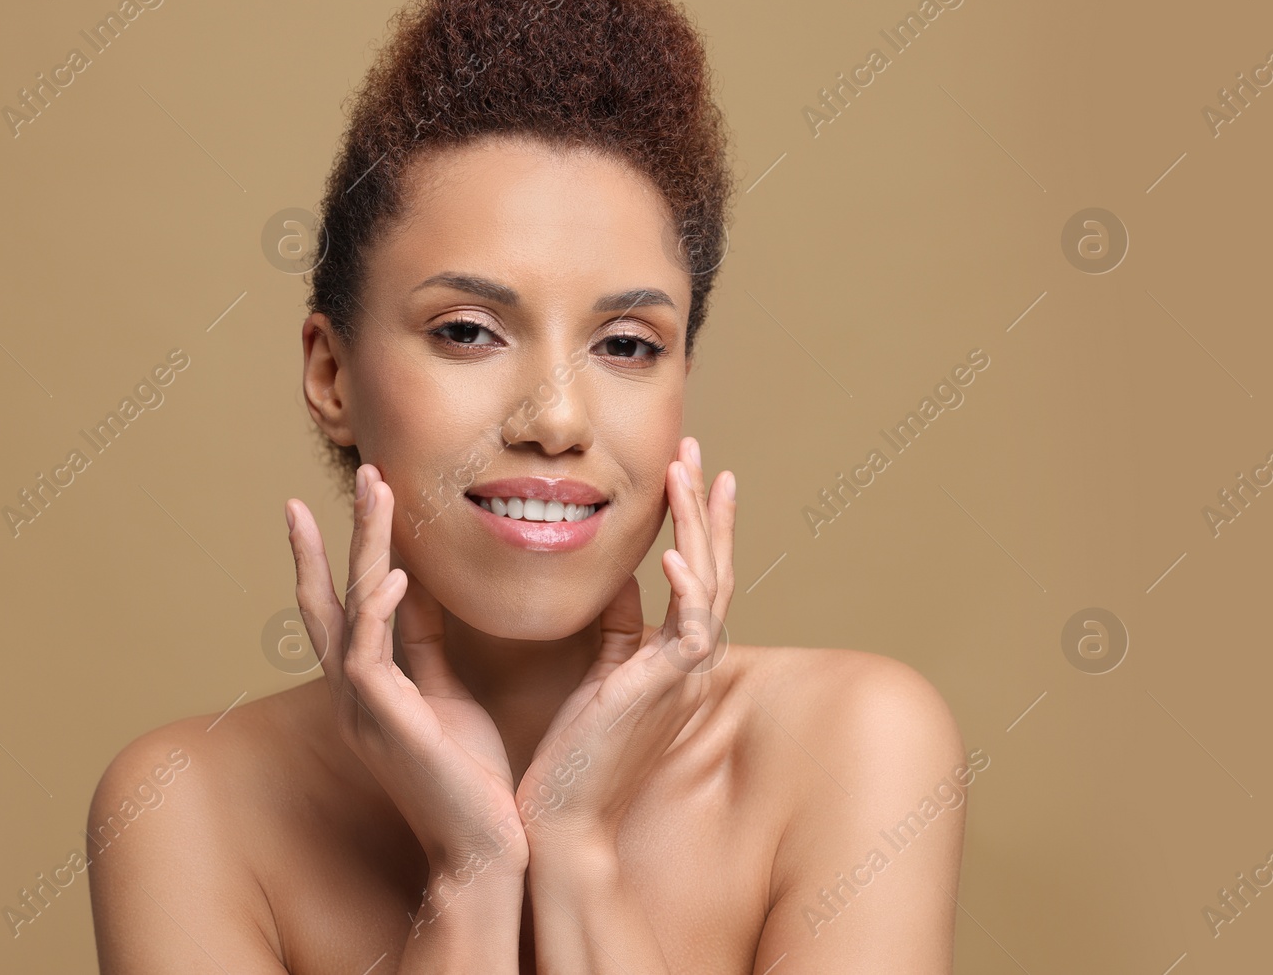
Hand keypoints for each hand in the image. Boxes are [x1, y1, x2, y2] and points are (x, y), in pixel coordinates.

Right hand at [285, 465, 528, 876]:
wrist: (482, 848)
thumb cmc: (469, 779)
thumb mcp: (444, 696)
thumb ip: (425, 647)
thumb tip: (421, 592)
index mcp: (367, 689)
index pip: (339, 608)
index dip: (327, 556)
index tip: (318, 506)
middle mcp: (352, 694)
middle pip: (327, 598)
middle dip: (333, 534)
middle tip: (351, 474)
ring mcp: (361, 708)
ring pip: (349, 609)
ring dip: (364, 546)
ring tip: (377, 489)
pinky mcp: (385, 721)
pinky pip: (370, 654)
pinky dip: (379, 609)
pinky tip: (399, 573)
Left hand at [513, 436, 735, 851]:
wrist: (560, 820)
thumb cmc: (572, 757)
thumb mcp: (598, 675)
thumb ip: (614, 627)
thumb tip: (619, 577)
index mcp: (668, 658)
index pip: (693, 575)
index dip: (694, 523)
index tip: (687, 473)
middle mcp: (684, 663)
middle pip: (712, 569)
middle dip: (705, 507)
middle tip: (698, 451)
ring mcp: (679, 677)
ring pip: (708, 585)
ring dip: (698, 526)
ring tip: (688, 472)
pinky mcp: (661, 692)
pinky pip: (688, 632)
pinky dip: (684, 590)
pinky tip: (671, 555)